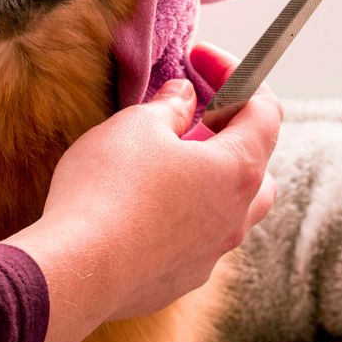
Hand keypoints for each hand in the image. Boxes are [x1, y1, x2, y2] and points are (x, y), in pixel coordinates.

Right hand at [7, 42, 281, 341]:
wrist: (77, 270)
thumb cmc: (109, 189)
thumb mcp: (137, 125)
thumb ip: (170, 106)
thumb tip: (184, 97)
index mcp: (238, 170)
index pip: (264, 110)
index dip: (235, 76)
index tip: (199, 61)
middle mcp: (237, 217)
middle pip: (256, 165)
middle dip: (228, 134)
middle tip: (189, 117)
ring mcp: (212, 255)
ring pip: (228, 209)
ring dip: (206, 180)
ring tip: (164, 164)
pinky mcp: (181, 280)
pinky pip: (195, 240)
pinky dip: (180, 217)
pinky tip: (140, 209)